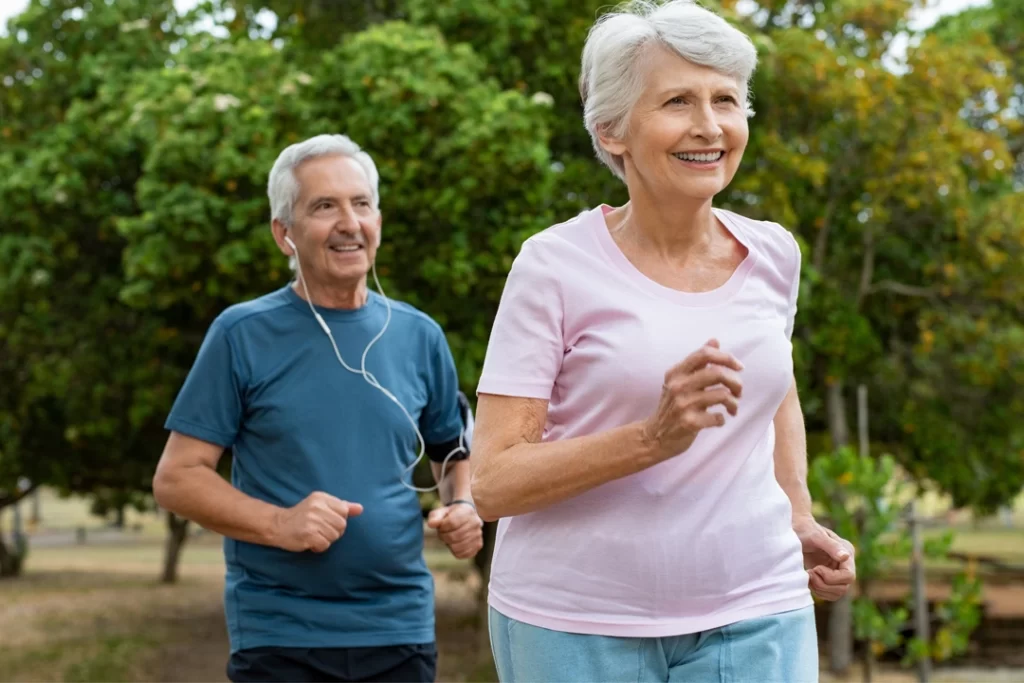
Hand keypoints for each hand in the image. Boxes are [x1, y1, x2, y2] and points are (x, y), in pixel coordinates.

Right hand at [271, 492, 362, 552]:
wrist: (277, 525)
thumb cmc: (302, 516)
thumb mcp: (321, 506)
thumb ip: (341, 506)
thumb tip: (360, 509)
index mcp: (321, 497)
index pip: (344, 510)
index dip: (338, 519)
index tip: (326, 520)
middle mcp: (317, 507)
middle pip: (342, 525)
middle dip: (333, 531)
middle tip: (320, 530)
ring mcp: (312, 521)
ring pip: (334, 536)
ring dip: (326, 540)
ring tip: (314, 535)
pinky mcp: (308, 534)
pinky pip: (325, 544)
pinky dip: (319, 547)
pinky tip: (311, 542)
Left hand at [427, 502, 483, 558]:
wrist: (464, 516)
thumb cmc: (450, 515)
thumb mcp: (441, 512)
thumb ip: (435, 517)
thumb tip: (431, 524)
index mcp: (467, 511)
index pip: (452, 523)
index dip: (442, 527)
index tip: (441, 526)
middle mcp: (475, 522)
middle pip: (454, 536)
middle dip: (444, 537)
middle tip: (443, 533)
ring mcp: (478, 534)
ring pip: (458, 547)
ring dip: (449, 544)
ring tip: (450, 537)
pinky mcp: (478, 545)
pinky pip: (463, 554)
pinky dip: (455, 551)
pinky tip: (455, 544)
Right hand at [641, 339, 743, 460]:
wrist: (654, 436)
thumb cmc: (671, 407)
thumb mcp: (679, 381)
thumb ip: (697, 362)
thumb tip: (715, 340)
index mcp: (676, 372)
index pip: (704, 354)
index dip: (726, 357)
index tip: (739, 367)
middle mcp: (678, 386)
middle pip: (717, 373)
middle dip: (736, 381)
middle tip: (739, 391)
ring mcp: (683, 404)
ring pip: (722, 395)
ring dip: (734, 402)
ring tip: (732, 407)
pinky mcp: (689, 423)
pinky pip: (718, 417)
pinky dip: (722, 419)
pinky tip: (718, 420)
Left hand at [793, 515, 855, 600]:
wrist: (794, 529)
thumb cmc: (805, 529)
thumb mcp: (816, 535)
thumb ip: (831, 546)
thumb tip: (845, 556)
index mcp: (847, 551)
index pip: (848, 576)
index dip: (831, 577)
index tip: (815, 568)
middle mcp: (845, 563)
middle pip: (843, 587)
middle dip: (824, 584)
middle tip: (809, 573)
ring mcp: (838, 571)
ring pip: (837, 593)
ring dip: (820, 589)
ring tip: (808, 575)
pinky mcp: (829, 578)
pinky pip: (829, 594)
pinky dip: (818, 591)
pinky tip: (808, 579)